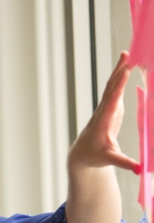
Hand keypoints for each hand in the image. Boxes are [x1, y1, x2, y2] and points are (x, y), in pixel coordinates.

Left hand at [68, 51, 139, 174]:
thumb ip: (123, 162)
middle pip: (110, 88)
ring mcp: (106, 108)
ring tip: (127, 54)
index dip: (118, 86)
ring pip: (112, 87)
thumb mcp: (108, 159)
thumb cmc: (94, 156)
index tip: (125, 71)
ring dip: (119, 70)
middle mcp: (103, 111)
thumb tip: (140, 169)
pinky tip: (127, 66)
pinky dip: (121, 78)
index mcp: (103, 121)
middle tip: (127, 54)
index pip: (112, 101)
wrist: (82, 154)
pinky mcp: (110, 109)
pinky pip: (115, 90)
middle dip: (118, 72)